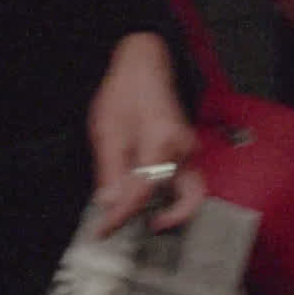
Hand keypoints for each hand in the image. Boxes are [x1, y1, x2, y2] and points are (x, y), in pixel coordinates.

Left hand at [89, 31, 203, 235]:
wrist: (144, 64)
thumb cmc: (125, 91)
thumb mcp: (107, 131)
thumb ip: (110, 172)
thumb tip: (110, 206)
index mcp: (162, 141)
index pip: (144, 192)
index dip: (121, 216)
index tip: (103, 230)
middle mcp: (184, 148)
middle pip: (189, 197)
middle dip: (169, 219)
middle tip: (140, 229)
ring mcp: (189, 149)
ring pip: (189, 190)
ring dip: (170, 207)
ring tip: (139, 215)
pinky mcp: (186, 150)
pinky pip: (182, 179)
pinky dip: (167, 193)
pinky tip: (142, 195)